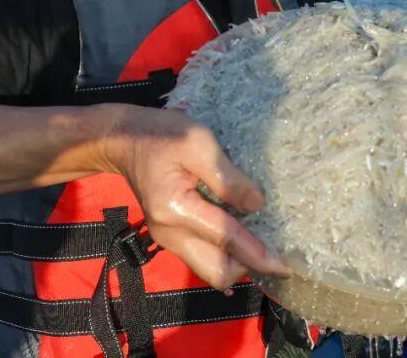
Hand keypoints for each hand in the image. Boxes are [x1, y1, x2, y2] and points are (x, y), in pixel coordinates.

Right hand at [98, 104, 289, 289]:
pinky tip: (240, 234)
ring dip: (236, 260)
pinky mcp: (168, 234)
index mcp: (176, 209)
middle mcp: (169, 233)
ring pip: (208, 267)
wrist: (123, 139)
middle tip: (274, 251)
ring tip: (261, 241)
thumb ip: (227, 177)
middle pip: (216, 271)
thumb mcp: (198, 142)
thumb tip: (256, 204)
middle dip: (247, 266)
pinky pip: (201, 255)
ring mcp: (166, 237)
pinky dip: (222, 252)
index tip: (284, 265)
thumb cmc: (161, 134)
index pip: (225, 238)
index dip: (258, 253)